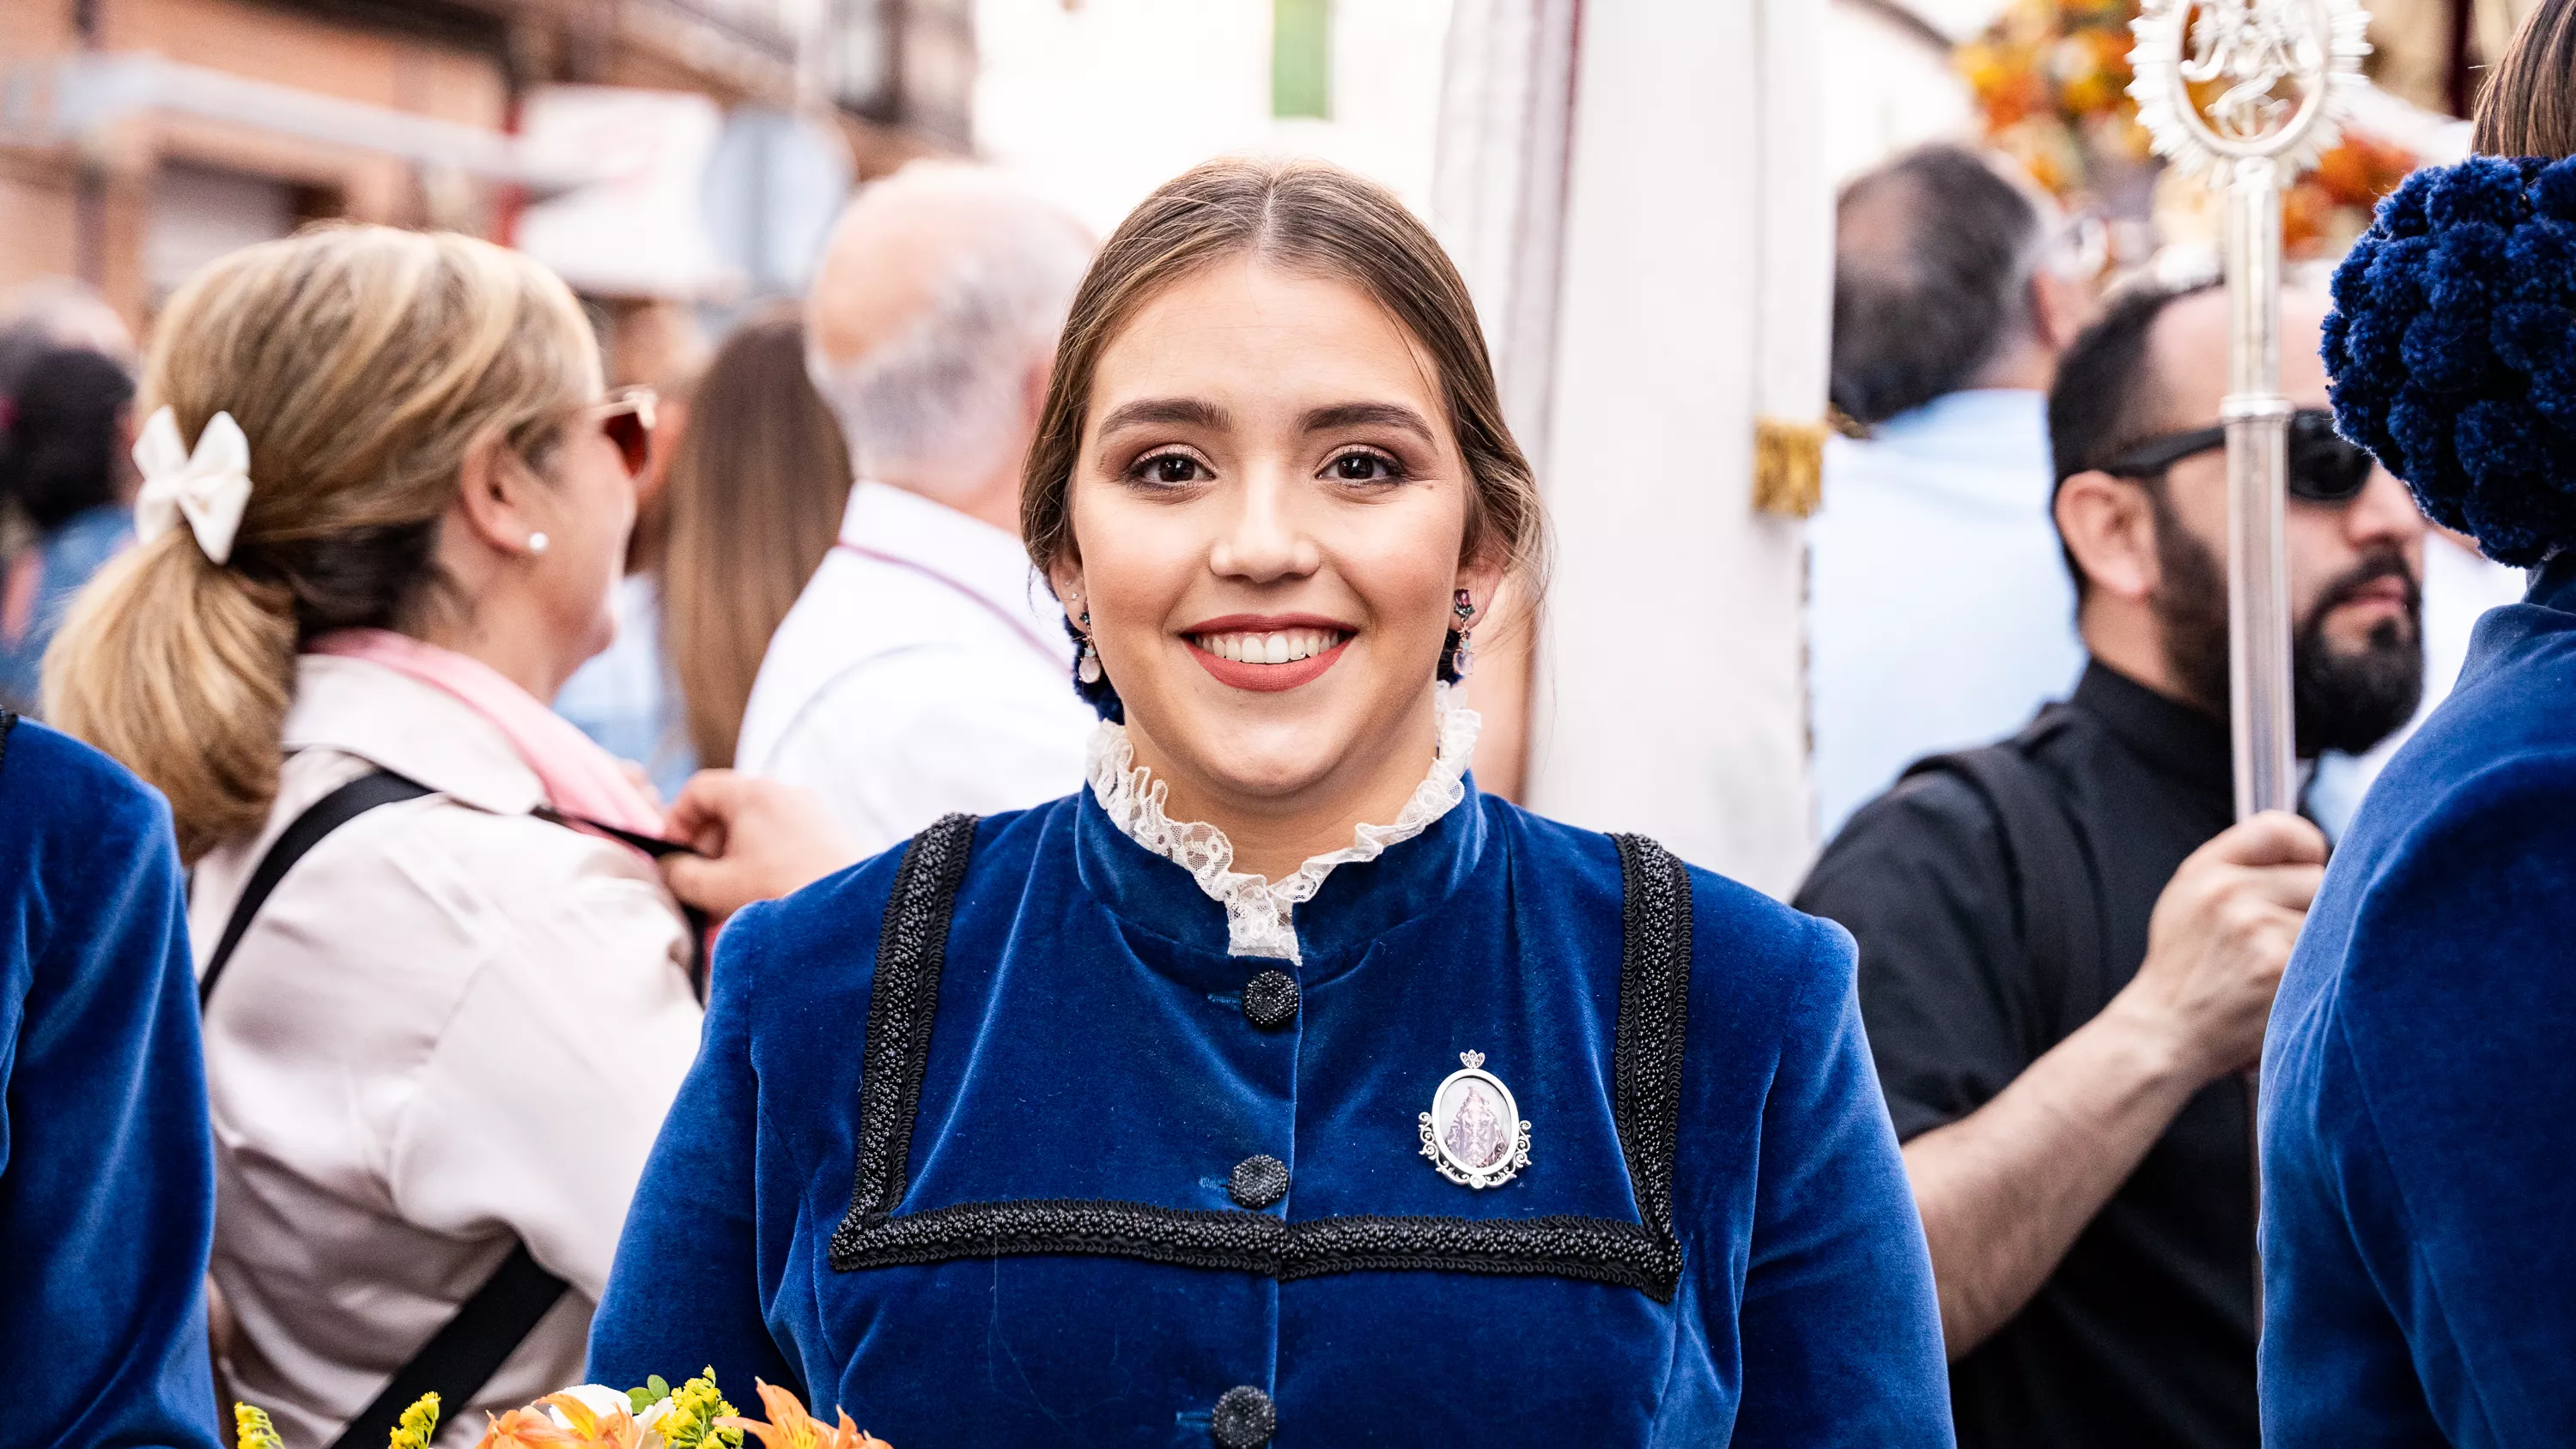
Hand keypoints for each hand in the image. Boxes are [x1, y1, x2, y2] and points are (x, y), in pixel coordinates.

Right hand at [659, 770, 861, 920]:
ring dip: (732, 861)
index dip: (677, 821)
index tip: (674, 857)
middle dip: (706, 848)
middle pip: (726, 809)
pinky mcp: (826, 833)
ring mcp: (809, 811)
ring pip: (754, 829)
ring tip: (729, 900)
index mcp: (753, 792)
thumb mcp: (718, 888)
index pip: (699, 789)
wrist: (853, 914)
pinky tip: (760, 899)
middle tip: (700, 885)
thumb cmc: (784, 894)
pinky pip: (780, 840)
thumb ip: (681, 875)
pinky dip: (761, 863)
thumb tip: (668, 868)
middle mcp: (784, 792)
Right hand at [2112, 810, 2326, 1081]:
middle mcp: (2227, 891)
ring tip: (2279, 969)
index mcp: (2205, 869)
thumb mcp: (2189, 902)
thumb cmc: (2185, 969)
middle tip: (2284, 940)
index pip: (2278, 829)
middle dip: (2312, 908)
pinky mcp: (2278, 968)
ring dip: (2317, 946)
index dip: (2306, 847)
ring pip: (2328, 922)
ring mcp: (2254, 928)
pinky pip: (2328, 957)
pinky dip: (2318, 975)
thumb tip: (2313, 856)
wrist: (2164, 1032)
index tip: (2310, 867)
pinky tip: (2286, 989)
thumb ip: (2238, 870)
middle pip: (2316, 878)